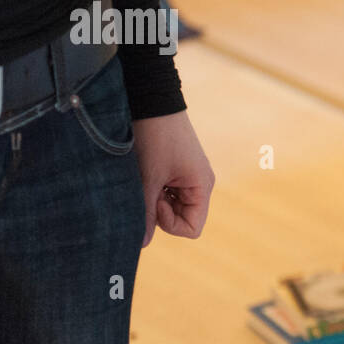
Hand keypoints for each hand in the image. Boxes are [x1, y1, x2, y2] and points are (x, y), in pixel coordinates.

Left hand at [130, 111, 214, 247]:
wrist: (152, 101)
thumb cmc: (155, 136)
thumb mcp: (149, 178)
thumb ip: (146, 213)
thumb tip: (141, 243)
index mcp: (202, 186)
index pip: (192, 228)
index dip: (170, 223)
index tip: (156, 201)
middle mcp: (199, 184)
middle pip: (183, 218)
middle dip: (160, 211)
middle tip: (146, 189)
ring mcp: (188, 176)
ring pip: (172, 205)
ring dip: (155, 199)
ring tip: (144, 177)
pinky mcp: (176, 169)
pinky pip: (167, 192)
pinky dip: (154, 188)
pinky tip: (145, 171)